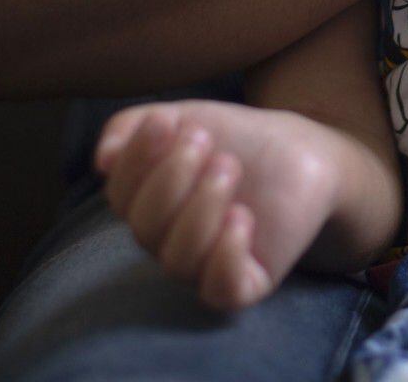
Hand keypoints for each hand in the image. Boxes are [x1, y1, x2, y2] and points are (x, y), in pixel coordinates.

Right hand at [94, 100, 364, 311]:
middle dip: (172, 178)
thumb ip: (133, 127)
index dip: (135, 159)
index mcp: (148, 204)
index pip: (120, 194)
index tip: (166, 120)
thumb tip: (102, 161)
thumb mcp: (184, 118)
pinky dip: (225, 253)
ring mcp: (204, 266)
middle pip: (145, 227)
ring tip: (228, 166)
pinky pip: (219, 290)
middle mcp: (168, 241)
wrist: (304, 154)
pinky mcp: (243, 283)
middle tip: (206, 143)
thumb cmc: (239, 139)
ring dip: (200, 208)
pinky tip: (243, 216)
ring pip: (178, 260)